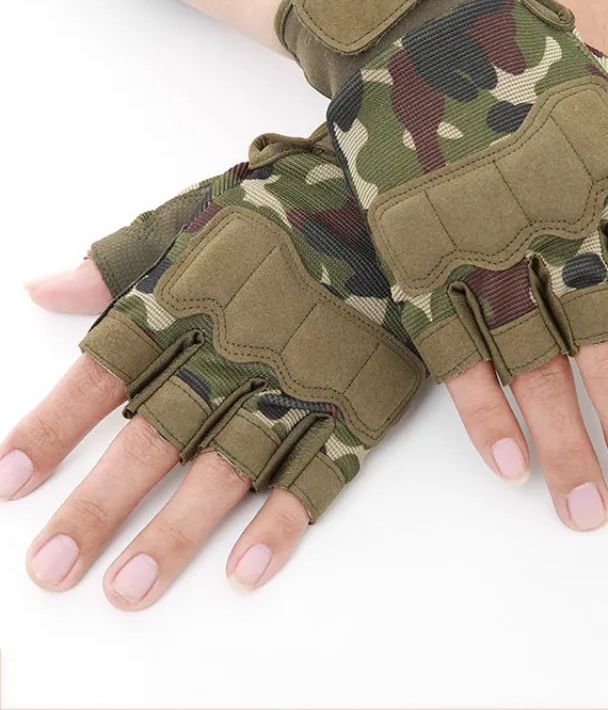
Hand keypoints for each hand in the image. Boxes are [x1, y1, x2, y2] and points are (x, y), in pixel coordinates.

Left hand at [2, 131, 425, 608]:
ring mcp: (295, 383)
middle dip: (100, 505)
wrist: (384, 203)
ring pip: (228, 468)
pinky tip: (246, 568)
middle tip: (53, 569)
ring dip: (178, 531)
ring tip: (131, 589)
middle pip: (154, 438)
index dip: (51, 429)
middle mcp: (232, 352)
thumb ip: (122, 258)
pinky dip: (284, 519)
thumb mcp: (198, 218)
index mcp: (187, 304)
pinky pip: (319, 469)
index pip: (102, 374)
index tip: (8, 483)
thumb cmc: (284, 213)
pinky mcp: (352, 403)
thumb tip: (44, 288)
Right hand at [277, 0, 607, 529]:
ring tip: (586, 505)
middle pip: (605, 350)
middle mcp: (556, 227)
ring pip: (532, 362)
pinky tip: (509, 462)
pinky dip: (480, 407)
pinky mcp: (418, 258)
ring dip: (563, 440)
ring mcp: (483, 246)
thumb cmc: (532, 74)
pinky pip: (452, 346)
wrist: (422, 31)